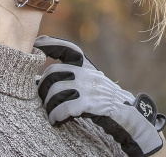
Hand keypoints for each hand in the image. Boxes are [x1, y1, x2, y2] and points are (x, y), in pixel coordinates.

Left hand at [36, 36, 165, 155]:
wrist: (129, 113)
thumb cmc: (105, 100)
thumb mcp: (92, 81)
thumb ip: (74, 75)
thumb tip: (44, 79)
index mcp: (87, 66)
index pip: (68, 48)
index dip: (51, 44)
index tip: (36, 44)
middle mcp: (87, 73)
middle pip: (52, 72)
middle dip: (43, 87)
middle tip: (44, 100)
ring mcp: (89, 87)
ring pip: (55, 91)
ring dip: (49, 106)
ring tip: (51, 115)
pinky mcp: (90, 103)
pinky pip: (64, 108)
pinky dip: (56, 116)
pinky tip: (57, 121)